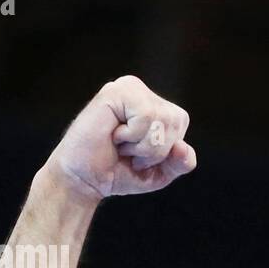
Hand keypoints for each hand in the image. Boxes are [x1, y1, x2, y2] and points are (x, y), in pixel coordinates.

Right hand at [43, 75, 196, 200]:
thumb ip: (181, 162)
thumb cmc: (119, 172)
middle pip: (174, 120)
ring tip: (120, 143)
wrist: (85, 179)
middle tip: (128, 150)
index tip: (139, 153)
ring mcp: (127, 88)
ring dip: (142, 145)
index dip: (165, 148)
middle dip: (155, 148)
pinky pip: (146, 116)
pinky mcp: (115, 92)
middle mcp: (141, 92)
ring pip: (162, 119)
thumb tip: (183, 147)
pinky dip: (132, 135)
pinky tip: (114, 135)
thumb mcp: (161, 173)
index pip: (180, 122)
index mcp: (154, 105)